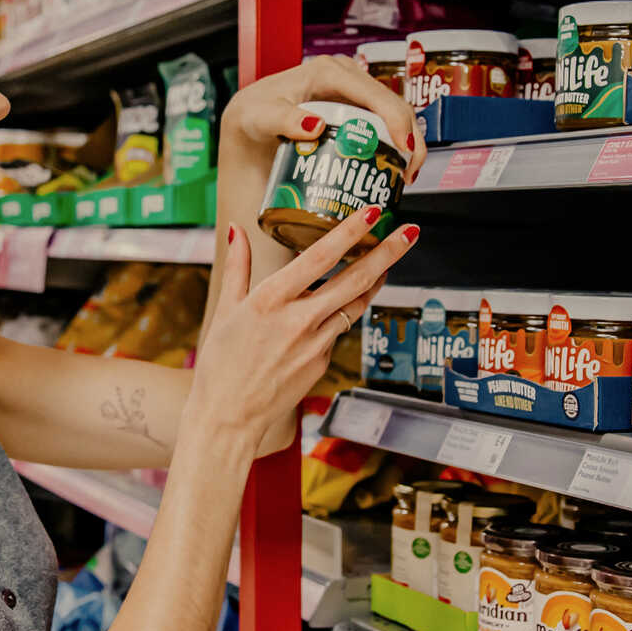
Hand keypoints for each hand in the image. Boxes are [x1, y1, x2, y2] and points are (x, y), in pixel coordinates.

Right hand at [185, 206, 420, 449]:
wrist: (229, 418)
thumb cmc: (221, 364)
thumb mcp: (225, 309)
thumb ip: (237, 266)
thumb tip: (237, 230)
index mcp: (271, 300)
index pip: (320, 258)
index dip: (349, 233)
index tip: (371, 213)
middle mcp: (299, 320)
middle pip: (356, 280)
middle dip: (388, 253)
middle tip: (411, 231)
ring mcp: (316, 343)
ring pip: (356, 304)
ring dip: (377, 280)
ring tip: (391, 259)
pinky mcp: (324, 362)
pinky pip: (340, 329)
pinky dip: (345, 312)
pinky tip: (344, 301)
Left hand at [221, 54, 427, 180]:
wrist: (250, 123)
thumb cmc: (253, 115)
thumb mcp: (260, 117)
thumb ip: (282, 118)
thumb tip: (315, 125)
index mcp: (329, 71)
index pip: (375, 95)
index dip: (397, 121)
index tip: (405, 150)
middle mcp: (346, 77)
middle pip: (393, 105)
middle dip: (410, 138)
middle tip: (409, 172)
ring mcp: (354, 91)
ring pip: (395, 114)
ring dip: (407, 143)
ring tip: (405, 174)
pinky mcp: (356, 107)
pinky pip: (386, 123)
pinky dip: (396, 144)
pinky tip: (395, 166)